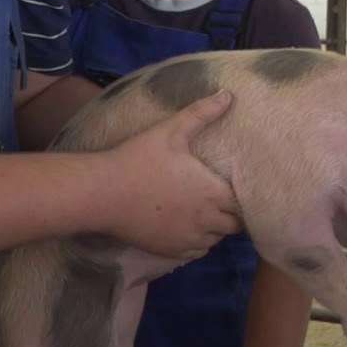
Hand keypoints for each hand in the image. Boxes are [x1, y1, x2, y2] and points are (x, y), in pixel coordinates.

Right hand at [104, 90, 242, 259]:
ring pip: (216, 240)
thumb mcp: (171, 131)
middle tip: (221, 199)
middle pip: (234, 225)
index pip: (244, 204)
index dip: (242, 197)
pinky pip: (197, 252)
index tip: (234, 187)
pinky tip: (189, 225)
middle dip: (232, 213)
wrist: (102, 193)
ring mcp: (187, 239)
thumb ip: (201, 113)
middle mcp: (205, 221)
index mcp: (211, 193)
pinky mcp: (170, 251)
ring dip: (216, 228)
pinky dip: (198, 242)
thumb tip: (228, 94)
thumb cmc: (138, 159)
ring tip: (205, 210)